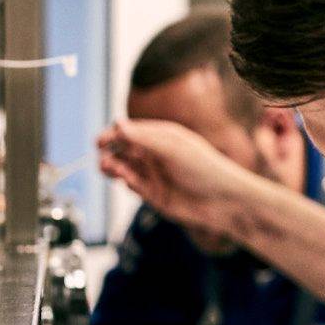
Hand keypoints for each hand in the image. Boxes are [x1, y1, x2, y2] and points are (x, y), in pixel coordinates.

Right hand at [97, 117, 246, 234]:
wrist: (224, 202)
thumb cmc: (206, 169)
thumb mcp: (173, 149)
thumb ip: (143, 138)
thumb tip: (117, 123)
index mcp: (162, 137)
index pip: (130, 132)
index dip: (113, 135)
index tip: (100, 141)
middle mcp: (156, 154)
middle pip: (123, 151)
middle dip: (110, 154)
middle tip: (104, 159)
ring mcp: (154, 175)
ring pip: (125, 169)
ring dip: (115, 168)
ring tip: (110, 169)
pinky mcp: (155, 195)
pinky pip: (135, 187)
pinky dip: (129, 183)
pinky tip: (129, 182)